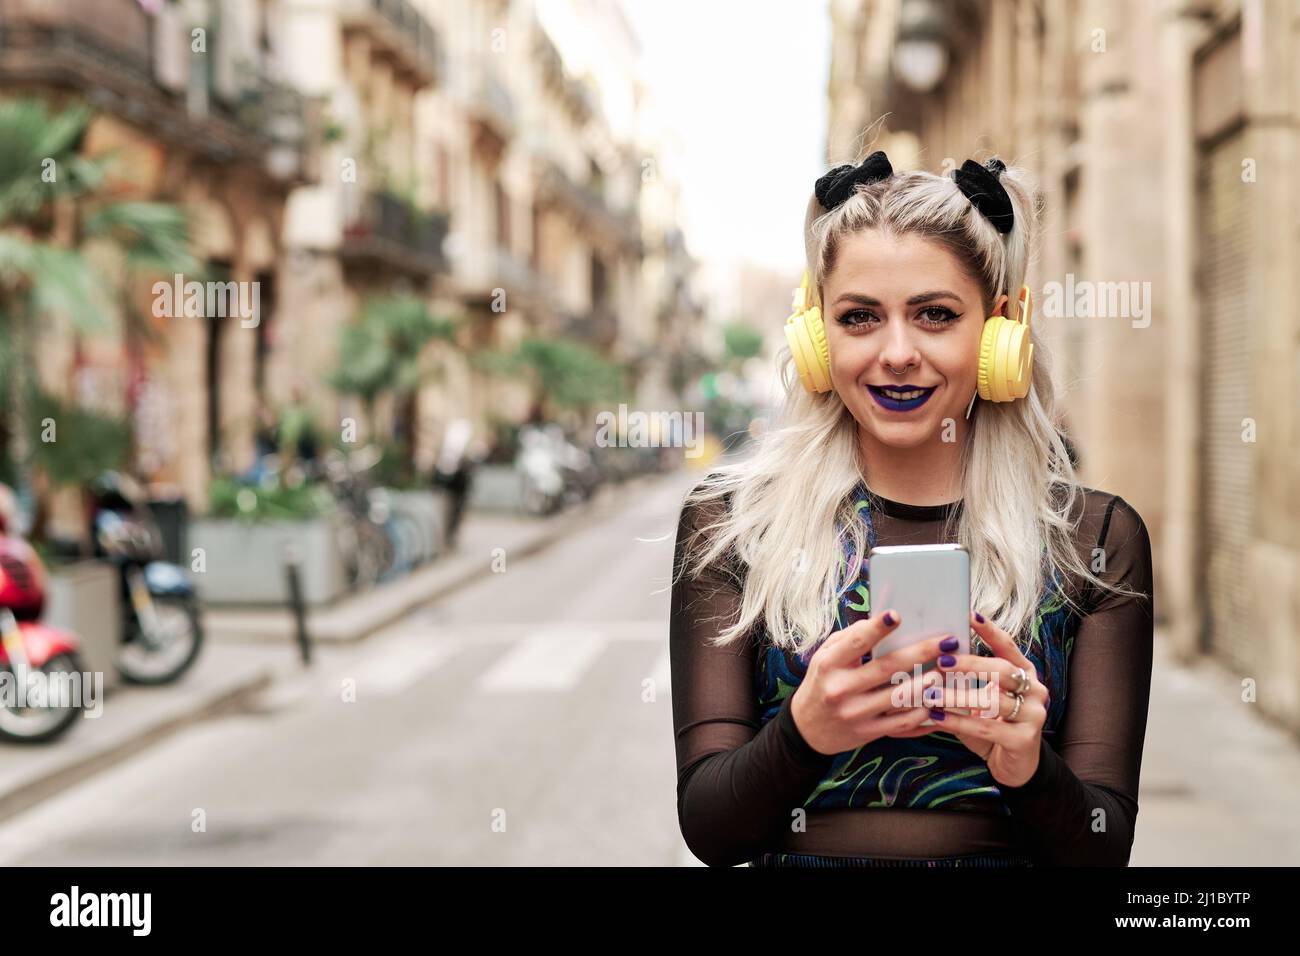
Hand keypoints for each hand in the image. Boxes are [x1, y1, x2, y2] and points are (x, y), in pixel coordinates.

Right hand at [790, 610, 953, 756]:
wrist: (807, 729)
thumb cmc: (821, 683)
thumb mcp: (824, 657)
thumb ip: (849, 639)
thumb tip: (879, 622)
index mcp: (829, 665)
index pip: (856, 643)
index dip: (877, 628)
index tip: (897, 615)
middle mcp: (841, 689)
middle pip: (887, 668)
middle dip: (920, 652)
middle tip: (946, 641)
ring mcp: (855, 713)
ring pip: (898, 697)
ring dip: (926, 683)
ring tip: (945, 670)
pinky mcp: (868, 732)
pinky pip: (901, 723)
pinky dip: (922, 712)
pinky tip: (936, 701)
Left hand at [921, 611, 1048, 787]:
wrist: (1014, 765)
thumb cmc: (991, 723)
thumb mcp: (980, 698)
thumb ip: (965, 679)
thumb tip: (929, 655)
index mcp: (1025, 673)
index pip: (1008, 646)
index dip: (990, 631)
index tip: (970, 614)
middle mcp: (1035, 690)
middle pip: (1002, 669)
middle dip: (970, 663)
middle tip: (942, 660)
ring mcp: (1033, 715)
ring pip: (993, 700)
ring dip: (957, 695)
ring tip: (931, 692)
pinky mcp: (1024, 740)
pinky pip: (987, 728)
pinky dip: (958, 722)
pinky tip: (936, 717)